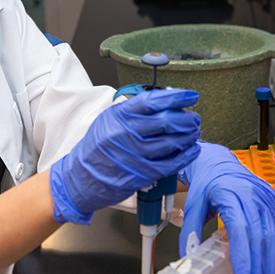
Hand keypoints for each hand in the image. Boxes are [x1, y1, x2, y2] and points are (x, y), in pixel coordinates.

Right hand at [49, 88, 201, 224]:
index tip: (191, 96)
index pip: (153, 101)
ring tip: (194, 132)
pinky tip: (192, 150)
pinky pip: (170, 164)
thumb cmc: (97, 148)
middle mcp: (127, 134)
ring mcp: (135, 155)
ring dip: (188, 136)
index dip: (176, 97)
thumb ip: (134, 112)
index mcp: (120, 116)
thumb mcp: (110, 121)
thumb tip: (165, 103)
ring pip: (172, 143)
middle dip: (186, 118)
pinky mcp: (141, 174)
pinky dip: (186, 156)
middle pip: (166, 122)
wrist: (81, 177)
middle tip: (194, 118)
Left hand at [179, 142, 274, 273]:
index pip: (239, 226)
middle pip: (258, 236)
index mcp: (230, 192)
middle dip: (257, 268)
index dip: (242, 253)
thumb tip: (188, 256)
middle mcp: (252, 195)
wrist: (221, 163)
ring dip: (268, 265)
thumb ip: (191, 230)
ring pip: (271, 236)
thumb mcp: (193, 203)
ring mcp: (266, 199)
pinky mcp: (274, 205)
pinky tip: (272, 272)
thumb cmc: (208, 183)